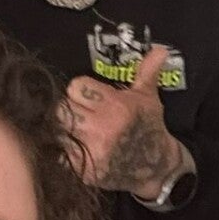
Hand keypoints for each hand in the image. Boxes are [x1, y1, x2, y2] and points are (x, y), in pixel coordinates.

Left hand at [63, 47, 184, 197]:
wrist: (156, 166)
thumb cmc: (148, 127)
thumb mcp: (148, 97)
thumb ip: (147, 71)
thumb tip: (160, 49)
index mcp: (115, 106)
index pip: (76, 87)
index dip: (81, 91)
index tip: (89, 98)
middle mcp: (103, 128)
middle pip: (62, 109)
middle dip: (71, 110)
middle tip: (82, 114)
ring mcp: (93, 151)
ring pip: (59, 131)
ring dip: (66, 130)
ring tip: (79, 131)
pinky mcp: (85, 169)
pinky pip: (61, 155)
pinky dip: (66, 152)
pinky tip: (79, 148)